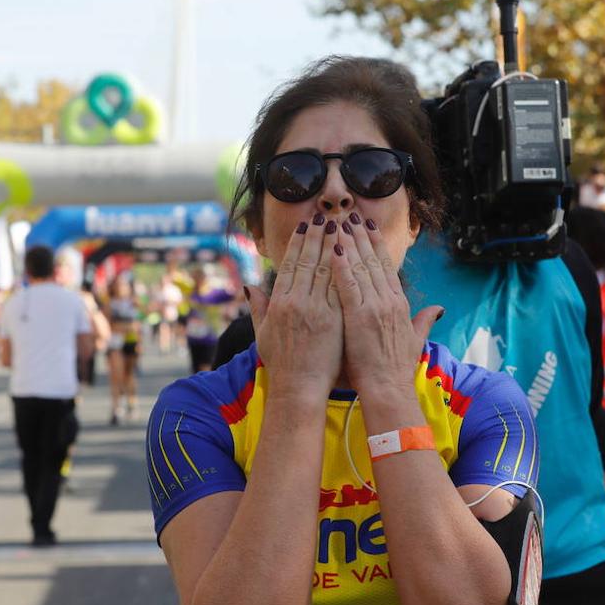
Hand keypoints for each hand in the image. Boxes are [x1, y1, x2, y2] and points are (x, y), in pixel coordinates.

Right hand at [247, 213, 343, 400]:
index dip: (299, 242)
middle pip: (309, 260)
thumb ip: (258, 307)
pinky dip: (346, 268)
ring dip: (334, 244)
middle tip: (327, 215)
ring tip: (342, 225)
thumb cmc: (281, 364)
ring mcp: (315, 309)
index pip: (291, 264)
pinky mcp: (333, 319)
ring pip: (326, 269)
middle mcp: (295, 302)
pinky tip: (353, 252)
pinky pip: (340, 287)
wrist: (299, 389)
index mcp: (279, 303)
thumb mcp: (262, 334)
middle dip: (318, 236)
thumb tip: (251, 286)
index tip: (306, 225)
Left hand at [333, 213, 440, 399]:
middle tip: (350, 214)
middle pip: (373, 260)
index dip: (376, 244)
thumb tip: (440, 309)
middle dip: (361, 235)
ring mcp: (375, 306)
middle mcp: (389, 300)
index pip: (386, 267)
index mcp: (399, 304)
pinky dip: (341, 265)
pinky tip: (334, 248)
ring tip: (339, 222)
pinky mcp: (359, 315)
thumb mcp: (415, 340)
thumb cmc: (396, 369)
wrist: (389, 390)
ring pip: (361, 266)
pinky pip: (348, 284)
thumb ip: (425, 321)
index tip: (368, 226)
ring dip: (349, 242)